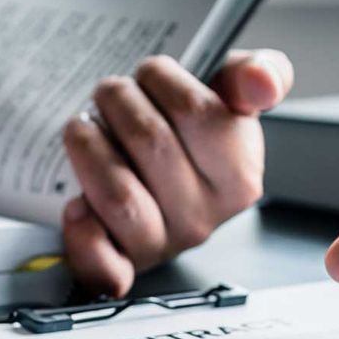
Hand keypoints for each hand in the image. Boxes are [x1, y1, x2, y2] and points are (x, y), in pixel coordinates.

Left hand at [62, 49, 293, 295]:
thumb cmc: (190, 140)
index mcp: (238, 177)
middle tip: (110, 93)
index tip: (151, 73)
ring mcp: (161, 246)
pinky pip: (101, 263)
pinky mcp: (120, 266)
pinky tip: (77, 204)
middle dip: (118, 101)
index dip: (162, 78)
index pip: (196, 110)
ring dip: (87, 147)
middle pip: (150, 143)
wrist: (149, 186)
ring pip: (118, 194)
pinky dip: (82, 232)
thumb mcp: (229, 99)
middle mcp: (202, 217)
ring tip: (83, 128)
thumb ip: (256, 75)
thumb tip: (260, 79)